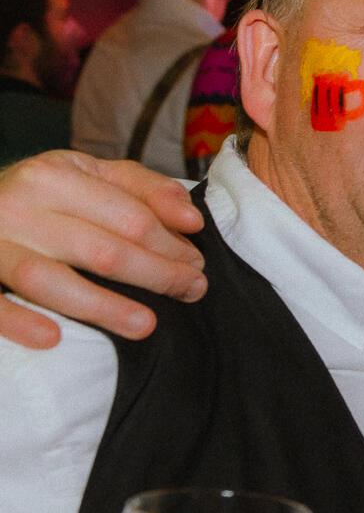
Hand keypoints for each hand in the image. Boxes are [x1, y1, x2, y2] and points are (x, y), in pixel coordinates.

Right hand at [0, 152, 204, 348]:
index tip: (197, 262)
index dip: (171, 244)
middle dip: (157, 275)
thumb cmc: (43, 195)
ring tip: (146, 325)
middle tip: (192, 291)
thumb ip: (145, 188)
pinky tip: (54, 338)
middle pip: (100, 250)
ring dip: (103, 307)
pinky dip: (19, 321)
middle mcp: (18, 206)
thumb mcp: (90, 175)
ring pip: (49, 279)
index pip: (129, 217)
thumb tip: (191, 219)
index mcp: (53, 175)